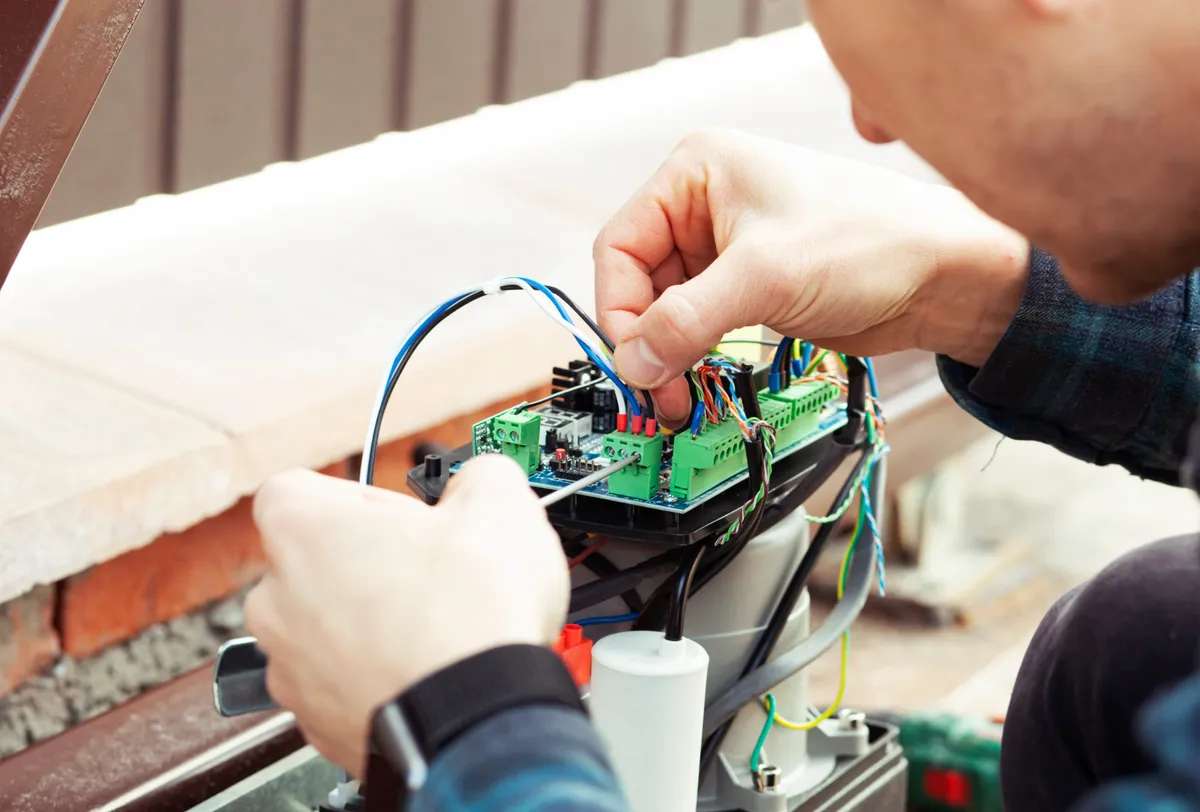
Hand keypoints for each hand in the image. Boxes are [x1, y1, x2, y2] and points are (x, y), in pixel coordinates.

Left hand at [243, 455, 568, 774]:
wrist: (477, 721)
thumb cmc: (471, 617)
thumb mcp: (501, 504)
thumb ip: (479, 474)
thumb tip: (483, 480)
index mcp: (302, 530)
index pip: (299, 488)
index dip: (357, 496)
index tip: (402, 514)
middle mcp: (277, 599)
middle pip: (311, 560)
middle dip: (367, 562)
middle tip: (429, 570)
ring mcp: (290, 667)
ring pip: (324, 626)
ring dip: (370, 622)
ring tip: (436, 626)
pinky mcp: (317, 721)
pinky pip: (341, 681)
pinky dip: (377, 674)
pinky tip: (429, 669)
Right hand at [594, 127, 1030, 422]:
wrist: (943, 277)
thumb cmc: (872, 240)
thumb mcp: (766, 276)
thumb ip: (688, 320)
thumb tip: (634, 362)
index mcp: (696, 172)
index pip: (620, 245)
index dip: (619, 308)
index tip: (633, 359)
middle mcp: (703, 205)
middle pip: (638, 283)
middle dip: (644, 341)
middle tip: (657, 391)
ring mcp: (724, 249)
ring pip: (664, 311)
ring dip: (666, 357)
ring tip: (680, 398)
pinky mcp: (746, 287)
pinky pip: (695, 326)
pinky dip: (690, 358)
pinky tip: (697, 385)